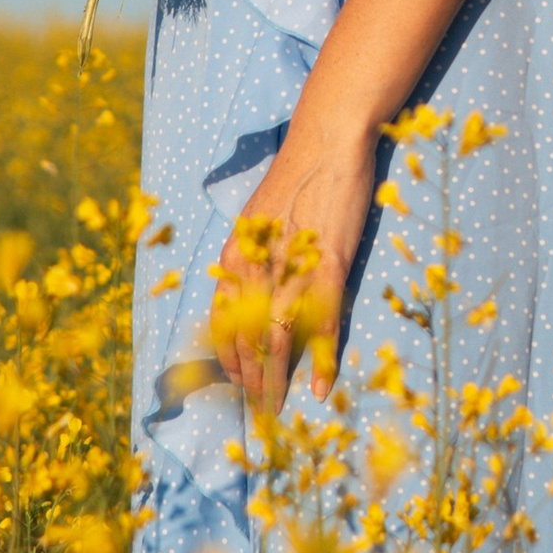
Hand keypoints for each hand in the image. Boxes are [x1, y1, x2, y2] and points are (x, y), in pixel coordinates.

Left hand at [207, 110, 377, 413]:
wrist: (327, 140)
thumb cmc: (296, 174)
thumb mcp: (260, 217)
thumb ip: (254, 255)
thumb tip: (254, 288)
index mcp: (235, 255)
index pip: (222, 321)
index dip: (228, 357)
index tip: (237, 382)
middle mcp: (256, 268)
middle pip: (246, 339)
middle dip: (249, 380)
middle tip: (257, 412)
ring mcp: (293, 270)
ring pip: (278, 340)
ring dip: (275, 381)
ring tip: (277, 410)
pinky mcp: (330, 268)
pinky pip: (322, 326)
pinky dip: (320, 361)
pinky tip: (320, 388)